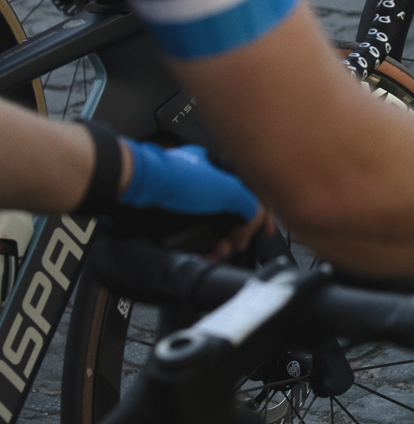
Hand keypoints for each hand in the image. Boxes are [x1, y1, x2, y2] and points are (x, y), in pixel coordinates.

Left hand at [118, 141, 270, 255]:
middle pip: (232, 214)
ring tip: (216, 253)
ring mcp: (188, 199)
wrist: (139, 188)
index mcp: (222, 170)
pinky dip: (201, 246)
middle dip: (237, 234)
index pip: (250, 194)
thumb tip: (257, 219)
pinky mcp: (173, 214)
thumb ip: (251, 204)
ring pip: (213, 227)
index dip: (261, 215)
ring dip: (219, 244)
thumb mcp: (229, 189)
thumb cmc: (177, 179)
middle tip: (235, 245)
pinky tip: (202, 254)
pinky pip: (194, 234)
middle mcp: (206, 183)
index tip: (265, 232)